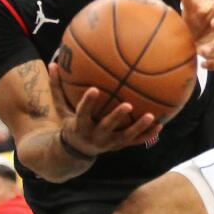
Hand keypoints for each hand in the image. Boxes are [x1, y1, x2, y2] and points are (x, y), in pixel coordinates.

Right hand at [47, 65, 161, 156]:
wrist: (77, 151)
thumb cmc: (70, 122)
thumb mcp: (61, 108)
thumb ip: (57, 88)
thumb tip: (52, 63)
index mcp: (79, 126)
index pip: (82, 113)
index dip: (88, 102)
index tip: (94, 89)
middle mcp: (94, 136)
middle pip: (106, 127)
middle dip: (117, 117)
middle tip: (128, 105)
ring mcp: (108, 143)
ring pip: (125, 137)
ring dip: (139, 127)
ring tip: (152, 116)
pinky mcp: (119, 146)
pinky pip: (135, 142)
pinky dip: (148, 134)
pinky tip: (161, 125)